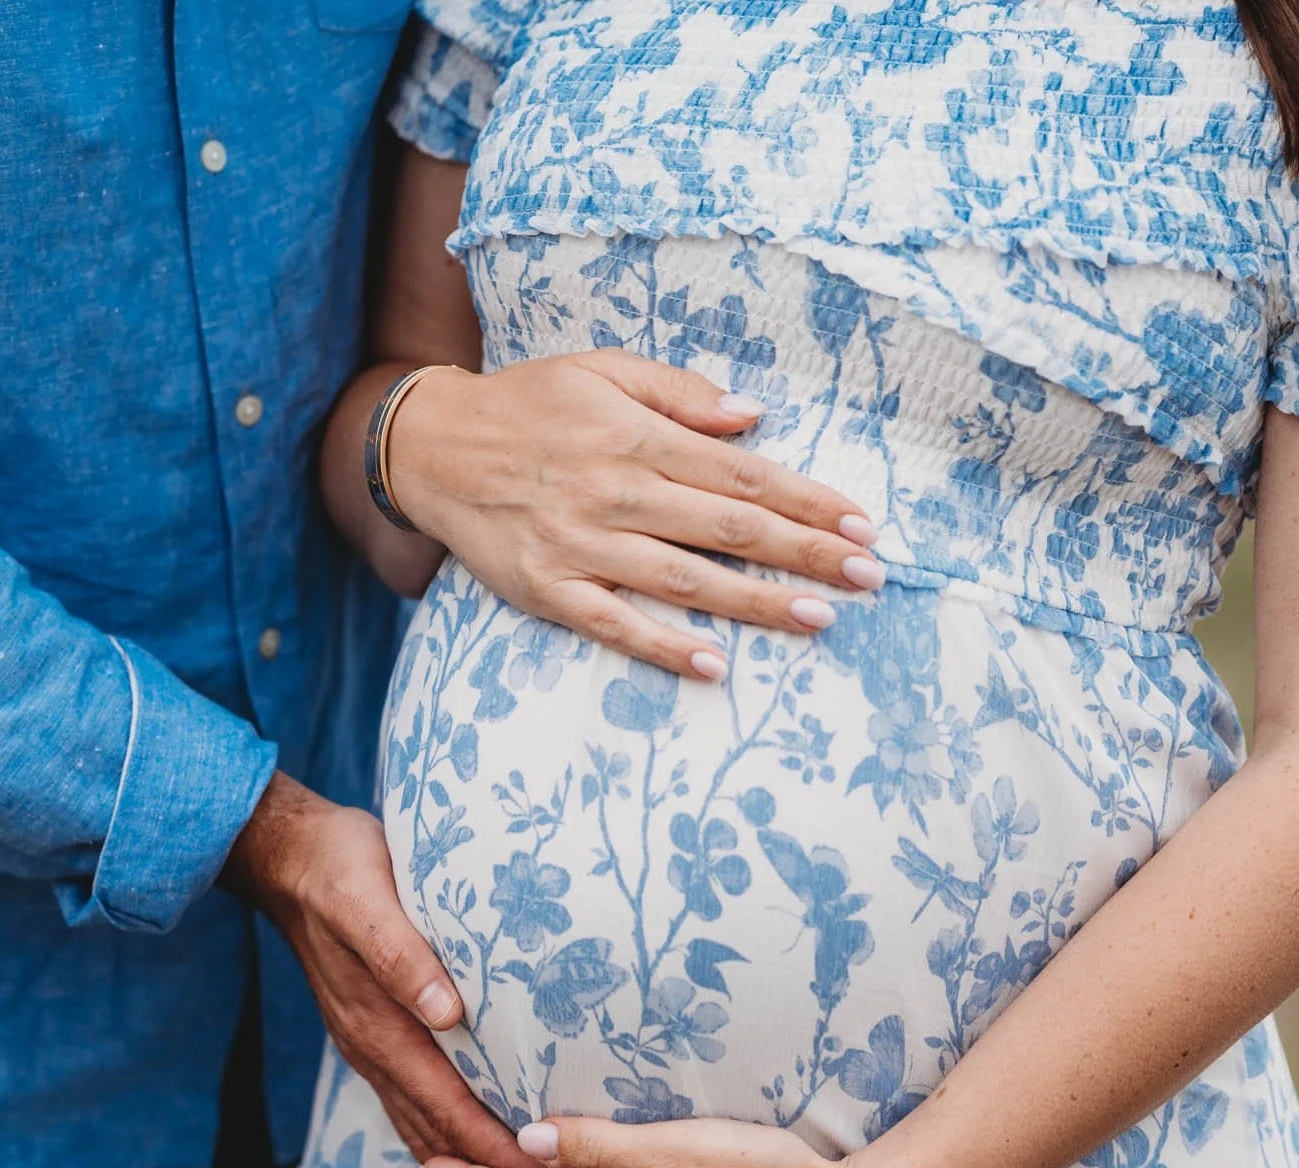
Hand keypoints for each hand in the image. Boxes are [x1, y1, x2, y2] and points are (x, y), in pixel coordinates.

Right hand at [226, 773, 539, 1167]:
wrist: (290, 858)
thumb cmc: (340, 868)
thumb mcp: (368, 899)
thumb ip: (403, 955)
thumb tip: (447, 1012)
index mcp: (377, 1024)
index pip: (443, 1103)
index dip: (490, 1145)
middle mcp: (371, 1046)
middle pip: (435, 1127)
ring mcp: (368, 1042)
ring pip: (420, 1120)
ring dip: (464, 1157)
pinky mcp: (372, 1029)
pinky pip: (409, 1096)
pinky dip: (439, 1129)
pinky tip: (463, 1142)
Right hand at [389, 351, 884, 679]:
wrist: (431, 447)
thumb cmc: (529, 403)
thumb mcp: (601, 369)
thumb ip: (679, 392)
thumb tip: (753, 418)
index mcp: (635, 436)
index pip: (741, 473)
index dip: (805, 501)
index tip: (859, 524)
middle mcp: (614, 491)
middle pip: (727, 528)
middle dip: (803, 553)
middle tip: (867, 576)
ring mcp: (580, 546)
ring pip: (683, 580)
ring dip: (755, 602)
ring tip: (817, 617)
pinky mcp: (548, 589)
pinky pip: (614, 624)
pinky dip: (664, 647)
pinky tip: (714, 666)